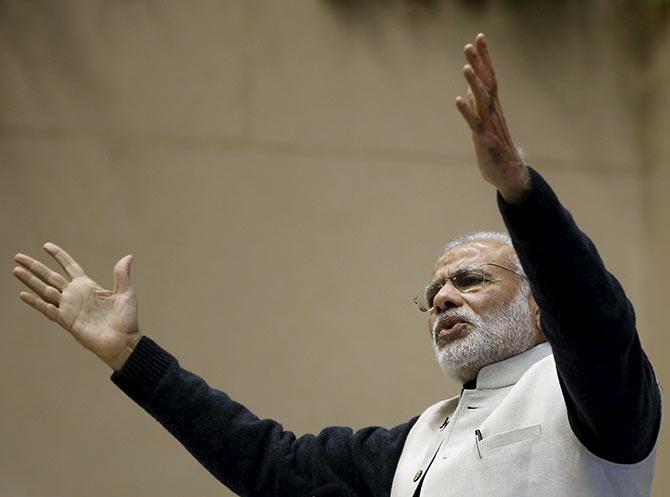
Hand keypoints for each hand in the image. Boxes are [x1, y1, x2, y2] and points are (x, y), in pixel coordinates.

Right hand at [13, 242, 140, 370]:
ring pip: (45, 290)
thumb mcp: (126, 293)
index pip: (70, 267)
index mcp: (89, 286)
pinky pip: (48, 310)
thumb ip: (122, 275)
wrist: (124, 342)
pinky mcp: (66, 321)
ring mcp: (69, 308)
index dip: (59, 256)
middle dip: (35, 266)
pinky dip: (35, 302)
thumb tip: (128, 256)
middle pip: (51, 277)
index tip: (46, 246)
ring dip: (30, 281)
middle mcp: (75, 295)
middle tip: (18, 257)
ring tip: (16, 270)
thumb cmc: (126, 319)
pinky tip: (23, 294)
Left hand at [455, 33, 529, 203]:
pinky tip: (457, 100)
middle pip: (487, 82)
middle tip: (471, 44)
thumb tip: (470, 88)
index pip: (490, 76)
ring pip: (482, 100)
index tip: (479, 37)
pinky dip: (466, 112)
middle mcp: (494, 112)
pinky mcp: (484, 139)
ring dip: (474, 83)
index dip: (485, 57)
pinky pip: (474, 123)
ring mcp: (490, 125)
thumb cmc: (497, 149)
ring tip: (465, 67)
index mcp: (494, 107)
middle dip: (479, 63)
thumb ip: (478, 105)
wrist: (510, 175)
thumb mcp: (486, 123)